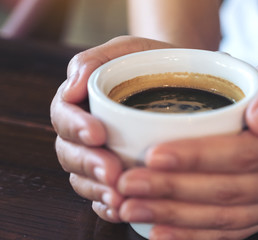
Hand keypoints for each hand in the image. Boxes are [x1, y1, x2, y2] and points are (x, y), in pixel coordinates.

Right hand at [50, 36, 173, 221]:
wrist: (185, 79)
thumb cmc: (154, 61)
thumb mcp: (128, 49)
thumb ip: (95, 61)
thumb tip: (71, 87)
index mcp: (83, 101)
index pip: (64, 115)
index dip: (75, 127)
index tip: (97, 134)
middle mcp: (87, 131)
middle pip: (70, 153)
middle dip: (89, 165)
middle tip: (112, 173)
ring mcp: (102, 155)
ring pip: (84, 179)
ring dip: (98, 190)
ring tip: (119, 197)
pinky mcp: (119, 174)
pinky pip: (103, 195)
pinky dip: (108, 205)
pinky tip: (122, 209)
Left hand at [117, 58, 257, 239]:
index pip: (243, 153)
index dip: (198, 157)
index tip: (153, 154)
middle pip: (228, 190)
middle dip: (173, 190)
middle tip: (128, 183)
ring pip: (224, 217)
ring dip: (174, 216)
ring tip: (132, 207)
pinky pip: (230, 232)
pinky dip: (193, 235)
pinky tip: (159, 231)